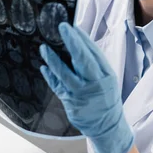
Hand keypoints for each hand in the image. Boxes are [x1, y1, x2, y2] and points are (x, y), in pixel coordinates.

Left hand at [39, 23, 133, 152]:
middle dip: (72, 42)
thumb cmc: (106, 97)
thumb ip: (95, 64)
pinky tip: (44, 67)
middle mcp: (94, 84)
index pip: (94, 53)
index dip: (83, 39)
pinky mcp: (70, 103)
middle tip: (62, 27)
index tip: (73, 26)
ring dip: (53, 60)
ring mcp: (81, 94)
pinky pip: (58, 87)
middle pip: (82, 60)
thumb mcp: (108, 79)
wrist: (107, 126)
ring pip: (65, 74)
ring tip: (44, 48)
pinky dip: (50, 77)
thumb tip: (79, 43)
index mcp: (106, 75)